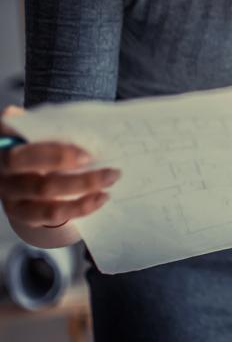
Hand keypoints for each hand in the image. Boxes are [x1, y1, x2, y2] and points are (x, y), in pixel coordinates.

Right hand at [0, 105, 119, 229]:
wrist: (19, 165)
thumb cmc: (33, 138)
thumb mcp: (36, 127)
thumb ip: (49, 125)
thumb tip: (84, 124)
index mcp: (3, 148)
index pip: (22, 157)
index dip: (54, 157)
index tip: (87, 155)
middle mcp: (2, 175)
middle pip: (40, 186)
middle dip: (80, 181)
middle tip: (111, 172)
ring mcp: (11, 198)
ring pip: (48, 205)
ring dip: (84, 196)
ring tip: (110, 181)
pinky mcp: (23, 215)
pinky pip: (54, 217)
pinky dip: (81, 207)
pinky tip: (100, 197)